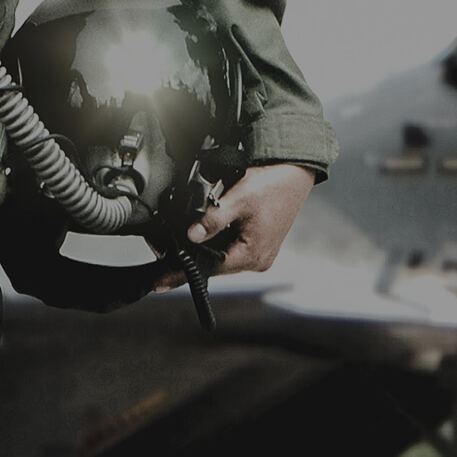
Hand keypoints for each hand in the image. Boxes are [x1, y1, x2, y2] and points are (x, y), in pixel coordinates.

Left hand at [155, 163, 314, 291]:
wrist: (295, 173)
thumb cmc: (274, 185)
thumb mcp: (238, 199)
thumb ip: (212, 219)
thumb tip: (190, 236)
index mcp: (254, 255)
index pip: (210, 269)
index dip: (182, 273)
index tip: (161, 282)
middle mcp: (259, 260)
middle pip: (216, 264)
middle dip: (196, 254)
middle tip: (175, 246)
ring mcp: (261, 253)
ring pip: (223, 255)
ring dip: (209, 245)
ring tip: (200, 228)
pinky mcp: (261, 244)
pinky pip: (233, 247)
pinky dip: (221, 239)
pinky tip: (216, 226)